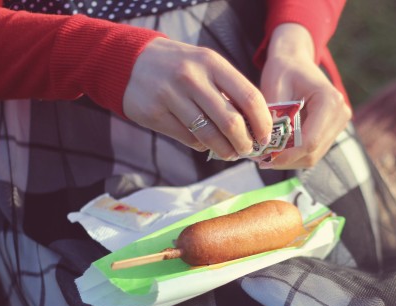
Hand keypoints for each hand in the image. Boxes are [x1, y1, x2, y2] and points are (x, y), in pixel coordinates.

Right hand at [123, 38, 271, 159]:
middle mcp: (191, 77)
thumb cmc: (180, 67)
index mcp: (211, 63)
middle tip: (248, 150)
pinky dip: (202, 146)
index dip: (262, 122)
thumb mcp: (206, 66)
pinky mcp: (154, 113)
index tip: (265, 137)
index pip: (249, 97)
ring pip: (209, 136)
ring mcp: (170, 95)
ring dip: (226, 151)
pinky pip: (188, 139)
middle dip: (245, 143)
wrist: (130, 62)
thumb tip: (257, 126)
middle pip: (231, 122)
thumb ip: (230, 90)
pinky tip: (205, 142)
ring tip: (230, 153)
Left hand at [259, 24, 350, 168]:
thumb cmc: (283, 70)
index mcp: (329, 101)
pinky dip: (294, 155)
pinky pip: (312, 151)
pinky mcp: (332, 130)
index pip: (309, 141)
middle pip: (312, 152)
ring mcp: (339, 123)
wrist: (295, 60)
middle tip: (260, 161)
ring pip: (312, 156)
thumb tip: (265, 148)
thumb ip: (273, 118)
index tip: (263, 160)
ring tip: (265, 156)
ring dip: (288, 160)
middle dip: (285, 160)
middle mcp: (340, 113)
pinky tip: (276, 150)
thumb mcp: (274, 89)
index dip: (286, 155)